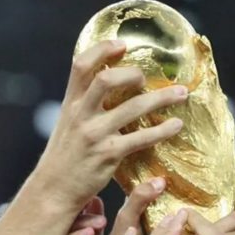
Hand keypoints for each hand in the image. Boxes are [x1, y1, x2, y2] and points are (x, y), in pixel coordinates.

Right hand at [36, 40, 185, 207]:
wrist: (53, 190)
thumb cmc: (66, 156)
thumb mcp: (68, 124)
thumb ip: (85, 104)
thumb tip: (109, 83)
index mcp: (70, 103)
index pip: (81, 65)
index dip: (102, 50)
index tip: (122, 44)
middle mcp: (81, 114)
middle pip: (106, 80)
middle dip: (132, 73)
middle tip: (147, 78)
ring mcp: (95, 134)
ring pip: (132, 107)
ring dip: (161, 98)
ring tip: (181, 94)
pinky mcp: (108, 155)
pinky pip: (141, 138)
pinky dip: (162, 130)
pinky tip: (176, 125)